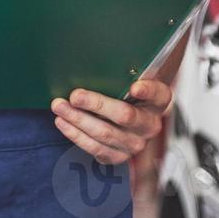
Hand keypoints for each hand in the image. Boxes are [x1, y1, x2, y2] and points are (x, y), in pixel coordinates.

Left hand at [50, 77, 173, 165]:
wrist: (127, 112)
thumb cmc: (125, 88)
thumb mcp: (130, 77)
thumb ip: (122, 71)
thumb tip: (92, 61)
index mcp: (158, 100)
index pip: (157, 93)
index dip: (146, 91)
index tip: (134, 87)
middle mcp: (150, 125)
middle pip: (124, 116)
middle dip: (95, 104)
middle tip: (74, 96)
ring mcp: (135, 144)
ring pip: (105, 134)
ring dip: (78, 120)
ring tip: (60, 107)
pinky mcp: (119, 156)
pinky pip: (95, 148)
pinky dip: (76, 135)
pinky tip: (63, 123)